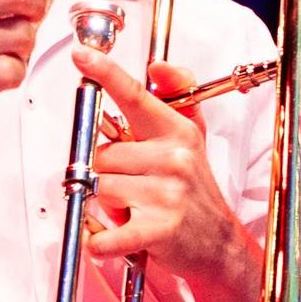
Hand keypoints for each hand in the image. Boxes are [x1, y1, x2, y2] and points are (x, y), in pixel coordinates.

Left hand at [74, 52, 250, 301]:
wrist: (219, 245)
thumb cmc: (195, 192)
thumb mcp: (191, 138)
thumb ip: (174, 98)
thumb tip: (157, 67)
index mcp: (176, 132)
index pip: (136, 97)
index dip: (106, 74)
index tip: (81, 56)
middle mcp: (173, 158)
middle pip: (103, 155)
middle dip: (107, 174)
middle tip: (133, 188)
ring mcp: (166, 194)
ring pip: (101, 188)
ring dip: (108, 204)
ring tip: (134, 209)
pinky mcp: (159, 229)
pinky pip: (109, 234)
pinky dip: (99, 243)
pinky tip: (105, 243)